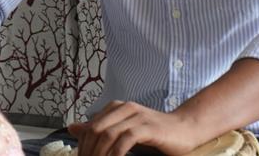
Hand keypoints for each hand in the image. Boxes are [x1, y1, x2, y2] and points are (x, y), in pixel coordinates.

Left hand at [67, 100, 199, 155]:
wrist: (185, 129)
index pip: (90, 127)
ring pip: (108, 134)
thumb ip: (99, 129)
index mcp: (116, 107)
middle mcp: (125, 108)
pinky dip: (116, 153)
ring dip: (100, 153)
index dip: (83, 145)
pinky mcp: (148, 127)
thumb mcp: (124, 130)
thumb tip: (72, 128)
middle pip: (96, 130)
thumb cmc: (155, 133)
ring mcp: (137, 116)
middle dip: (89, 150)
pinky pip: (125, 139)